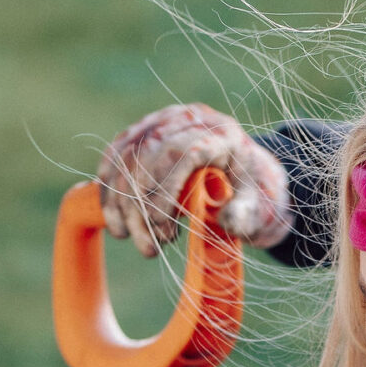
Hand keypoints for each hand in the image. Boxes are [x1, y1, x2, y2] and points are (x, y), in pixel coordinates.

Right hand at [95, 102, 292, 258]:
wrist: (243, 171)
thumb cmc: (249, 193)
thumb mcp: (257, 206)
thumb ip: (245, 215)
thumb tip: (228, 223)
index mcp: (219, 134)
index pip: (180, 153)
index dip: (164, 189)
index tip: (160, 227)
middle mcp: (188, 119)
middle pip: (148, 155)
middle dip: (140, 204)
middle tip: (148, 247)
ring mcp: (162, 121)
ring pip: (126, 157)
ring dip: (121, 203)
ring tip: (132, 240)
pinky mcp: (142, 130)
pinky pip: (115, 156)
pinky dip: (108, 188)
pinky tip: (114, 220)